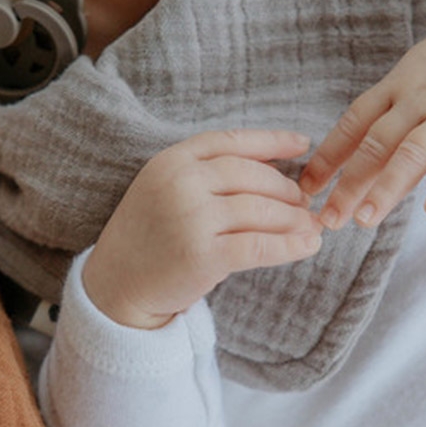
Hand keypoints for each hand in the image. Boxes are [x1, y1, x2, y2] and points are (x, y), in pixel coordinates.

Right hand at [82, 130, 321, 329]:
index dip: (271, 140)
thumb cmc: (148, 238)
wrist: (115, 286)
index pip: (231, 141)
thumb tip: (275, 169)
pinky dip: (290, 246)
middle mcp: (180, 184)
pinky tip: (307, 247)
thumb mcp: (163, 190)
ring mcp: (191, 219)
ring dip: (294, 219)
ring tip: (310, 226)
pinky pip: (260, 246)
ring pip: (262, 210)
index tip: (303, 144)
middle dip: (287, 189)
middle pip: (253, 176)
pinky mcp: (203, 256)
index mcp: (170, 162)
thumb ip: (205, 174)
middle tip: (305, 202)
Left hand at [299, 30, 425, 228]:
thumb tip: (354, 168)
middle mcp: (417, 99)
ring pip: (412, 151)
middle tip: (329, 219)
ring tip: (365, 219)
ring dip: (386, 187)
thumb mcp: (413, 79)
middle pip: (376, 142)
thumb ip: (389, 118)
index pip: (353, 124)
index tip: (305, 189)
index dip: (327, 157)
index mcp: (395, 88)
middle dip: (350, 182)